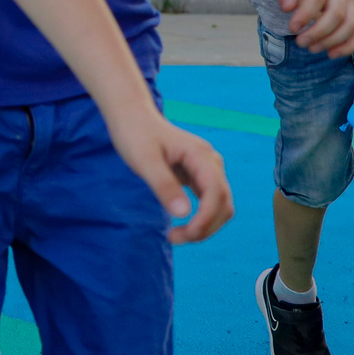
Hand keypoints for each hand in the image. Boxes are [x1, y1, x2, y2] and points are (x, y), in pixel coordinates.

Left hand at [105, 109, 232, 242]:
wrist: (131, 116)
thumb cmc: (134, 134)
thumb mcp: (143, 160)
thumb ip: (163, 185)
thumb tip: (183, 214)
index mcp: (201, 155)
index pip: (216, 193)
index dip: (206, 218)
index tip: (186, 234)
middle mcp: (211, 162)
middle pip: (223, 203)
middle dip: (205, 226)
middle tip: (175, 238)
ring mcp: (207, 168)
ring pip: (220, 206)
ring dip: (205, 225)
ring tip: (176, 235)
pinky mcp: (199, 175)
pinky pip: (209, 202)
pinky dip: (201, 218)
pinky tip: (182, 225)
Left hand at [270, 0, 353, 56]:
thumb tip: (287, 8)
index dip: (305, 15)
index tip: (291, 28)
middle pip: (337, 14)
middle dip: (318, 32)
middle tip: (299, 42)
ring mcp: (351, 0)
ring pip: (350, 25)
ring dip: (332, 41)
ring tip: (311, 48)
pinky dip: (348, 46)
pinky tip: (331, 54)